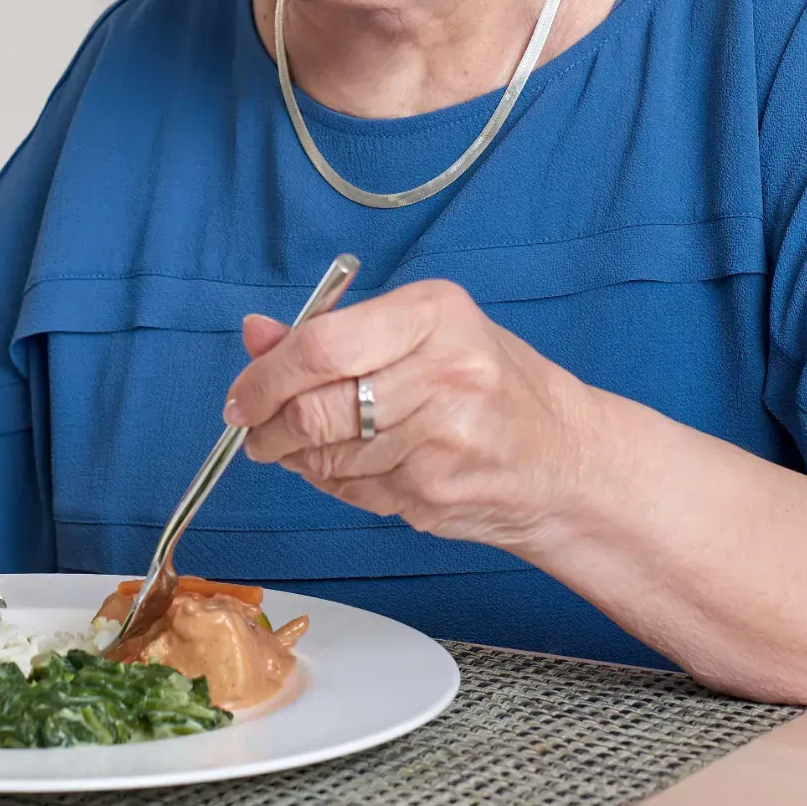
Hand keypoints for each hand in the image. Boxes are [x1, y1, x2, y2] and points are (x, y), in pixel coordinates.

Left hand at [225, 278, 599, 554]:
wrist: (565, 459)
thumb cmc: (487, 383)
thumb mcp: (419, 333)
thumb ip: (332, 334)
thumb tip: (254, 335)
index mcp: (434, 314)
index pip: (321, 346)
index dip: (264, 378)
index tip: (242, 399)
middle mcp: (443, 372)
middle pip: (313, 411)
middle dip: (267, 431)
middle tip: (257, 435)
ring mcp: (442, 439)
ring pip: (325, 458)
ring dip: (302, 460)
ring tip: (321, 446)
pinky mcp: (435, 491)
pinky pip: (352, 491)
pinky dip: (339, 484)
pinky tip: (366, 468)